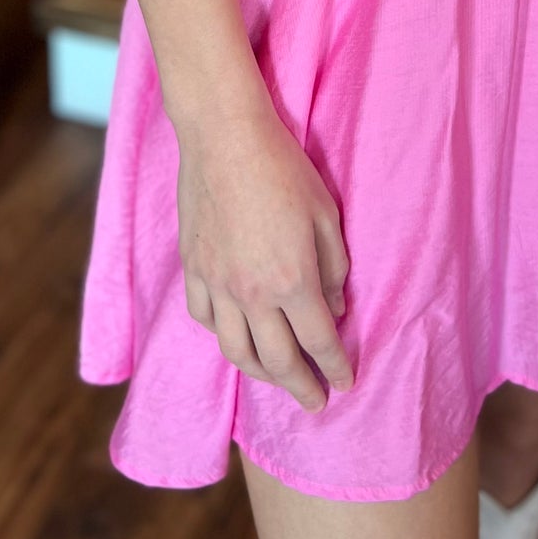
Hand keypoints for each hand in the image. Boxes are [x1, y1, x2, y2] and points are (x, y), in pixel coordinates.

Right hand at [175, 86, 352, 410]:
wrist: (224, 136)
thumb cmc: (282, 168)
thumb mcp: (325, 214)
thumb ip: (334, 268)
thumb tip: (334, 309)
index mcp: (293, 279)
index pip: (319, 341)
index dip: (335, 366)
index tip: (345, 382)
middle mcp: (252, 292)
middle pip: (278, 361)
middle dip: (301, 387)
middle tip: (315, 402)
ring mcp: (217, 283)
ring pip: (236, 351)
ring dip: (260, 375)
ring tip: (277, 379)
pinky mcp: (193, 269)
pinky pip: (206, 319)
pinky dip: (224, 336)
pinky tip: (237, 335)